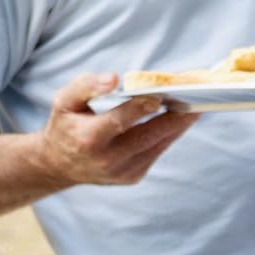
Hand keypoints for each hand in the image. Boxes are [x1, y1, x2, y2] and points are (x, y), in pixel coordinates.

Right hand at [35, 72, 196, 190]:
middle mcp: (106, 160)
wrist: (59, 164)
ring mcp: (121, 172)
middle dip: (174, 117)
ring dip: (177, 125)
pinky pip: (156, 152)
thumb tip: (114, 78)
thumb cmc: (65, 125)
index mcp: (88, 139)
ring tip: (194, 106)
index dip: (142, 106)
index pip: (120, 120)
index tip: (162, 92)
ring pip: (157, 145)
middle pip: (147, 135)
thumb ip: (86, 85)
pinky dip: (168, 134)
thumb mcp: (64, 100)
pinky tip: (178, 118)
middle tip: (195, 99)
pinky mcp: (132, 176)